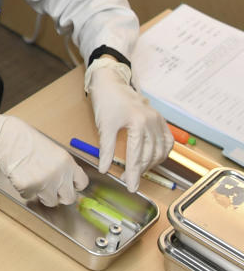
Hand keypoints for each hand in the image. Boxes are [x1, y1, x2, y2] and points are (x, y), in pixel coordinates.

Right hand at [0, 115, 87, 206]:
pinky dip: (24, 190)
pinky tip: (20, 176)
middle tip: (50, 189)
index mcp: (67, 162)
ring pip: (50, 201)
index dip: (74, 186)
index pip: (82, 183)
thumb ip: (61, 166)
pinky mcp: (28, 187)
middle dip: (59, 195)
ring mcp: (44, 182)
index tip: (68, 186)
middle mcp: (59, 174)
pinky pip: (29, 197)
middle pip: (68, 198)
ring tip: (32, 178)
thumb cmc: (25, 138)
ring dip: (41, 194)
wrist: (5, 136)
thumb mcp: (51, 149)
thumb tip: (64, 183)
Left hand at [87, 62, 171, 191]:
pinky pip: (167, 141)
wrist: (112, 82)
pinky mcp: (161, 120)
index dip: (133, 173)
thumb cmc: (107, 101)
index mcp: (138, 122)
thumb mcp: (104, 126)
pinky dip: (161, 153)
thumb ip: (106, 150)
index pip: (137, 155)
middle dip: (139, 171)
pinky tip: (153, 159)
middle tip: (129, 181)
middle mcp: (152, 121)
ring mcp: (159, 120)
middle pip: (149, 155)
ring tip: (137, 172)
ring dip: (150, 164)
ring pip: (160, 151)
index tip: (130, 187)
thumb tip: (104, 169)